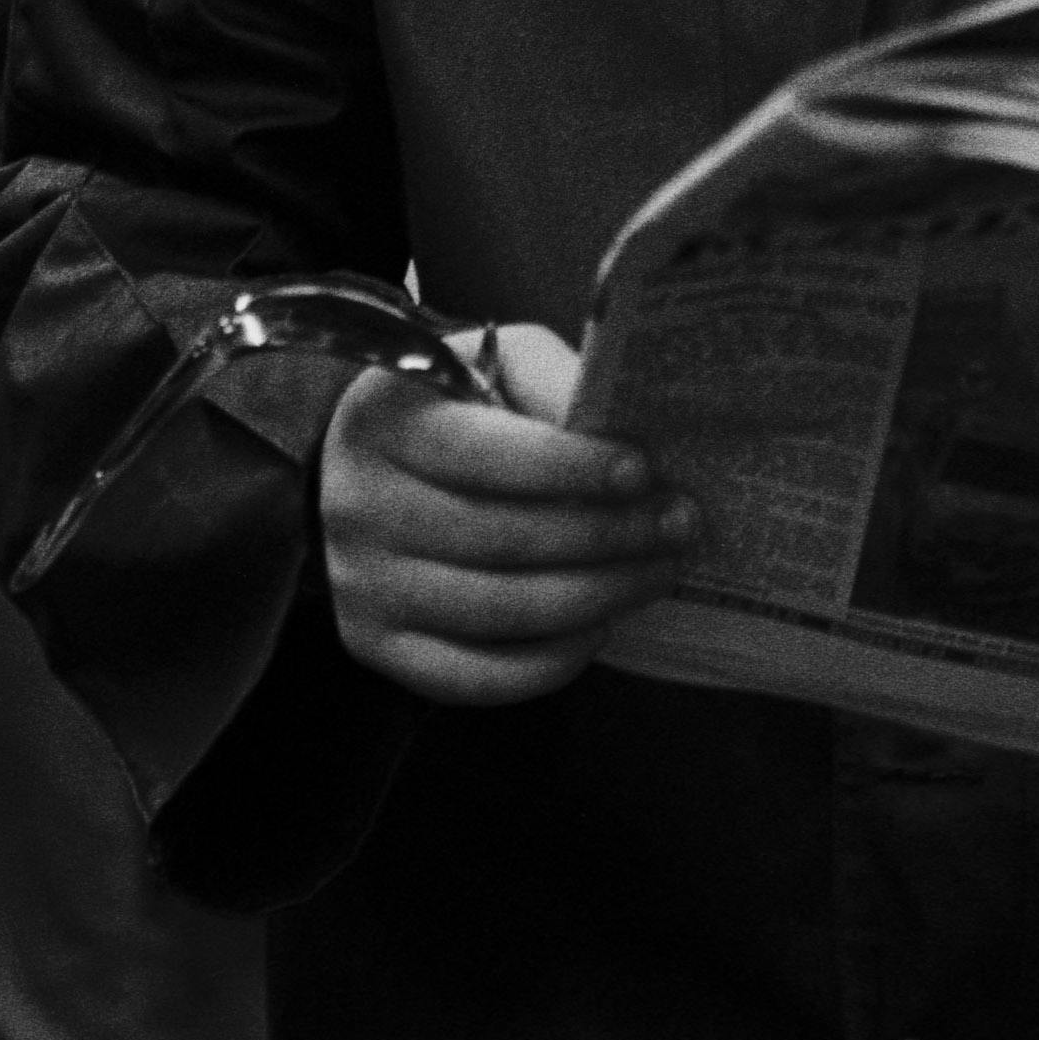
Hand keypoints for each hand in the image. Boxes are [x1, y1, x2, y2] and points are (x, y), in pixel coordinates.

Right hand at [317, 319, 692, 706]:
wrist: (373, 469)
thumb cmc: (457, 406)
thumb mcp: (497, 363)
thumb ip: (551, 380)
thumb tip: (615, 426)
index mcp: (383, 419)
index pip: (482, 454)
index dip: (569, 467)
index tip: (645, 470)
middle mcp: (358, 505)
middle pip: (499, 538)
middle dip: (606, 534)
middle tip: (680, 523)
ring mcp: (362, 585)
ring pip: (499, 610)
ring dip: (598, 594)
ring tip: (661, 570)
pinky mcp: (377, 646)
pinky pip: (476, 676)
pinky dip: (551, 660)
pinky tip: (601, 624)